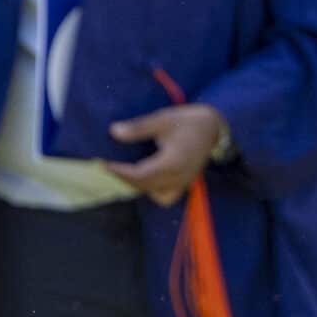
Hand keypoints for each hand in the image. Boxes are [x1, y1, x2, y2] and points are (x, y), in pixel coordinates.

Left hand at [105, 102, 228, 206]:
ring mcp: (183, 182)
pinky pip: (166, 196)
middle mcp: (178, 177)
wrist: (214, 127)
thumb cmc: (187, 121)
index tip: (102, 163)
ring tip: (122, 171)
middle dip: (123, 178)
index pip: (139, 175)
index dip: (119, 171)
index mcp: (172, 163)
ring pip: (155, 195)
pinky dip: (153, 191)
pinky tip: (142, 177)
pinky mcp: (185, 182)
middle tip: (106, 166)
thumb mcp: (161, 120)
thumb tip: (113, 132)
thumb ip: (138, 128)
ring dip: (138, 186)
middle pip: (144, 186)